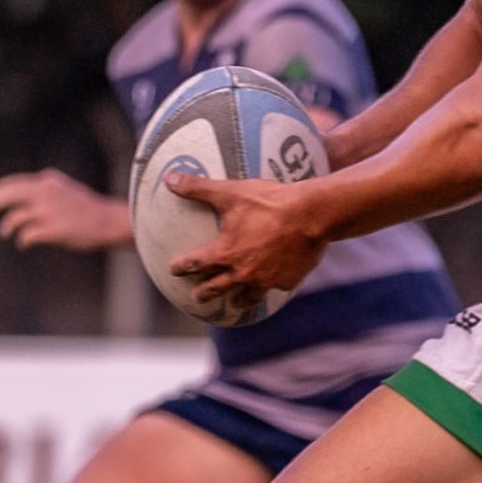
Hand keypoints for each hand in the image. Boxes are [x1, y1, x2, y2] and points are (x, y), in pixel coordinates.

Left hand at [0, 171, 130, 250]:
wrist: (109, 221)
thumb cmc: (87, 208)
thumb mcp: (65, 189)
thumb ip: (45, 187)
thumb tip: (24, 190)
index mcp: (48, 182)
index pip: (13, 183)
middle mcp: (45, 194)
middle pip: (8, 195)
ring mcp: (48, 212)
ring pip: (15, 218)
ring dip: (7, 226)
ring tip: (6, 232)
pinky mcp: (53, 230)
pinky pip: (27, 235)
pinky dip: (22, 240)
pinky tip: (23, 243)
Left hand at [165, 174, 326, 302]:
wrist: (311, 215)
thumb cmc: (269, 202)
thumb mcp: (231, 192)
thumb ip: (199, 188)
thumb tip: (170, 179)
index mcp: (224, 253)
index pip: (195, 263)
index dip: (181, 267)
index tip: (174, 270)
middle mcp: (241, 272)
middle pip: (215, 288)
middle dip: (203, 293)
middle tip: (197, 296)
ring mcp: (265, 280)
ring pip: (246, 298)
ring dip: (237, 301)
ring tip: (235, 303)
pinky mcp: (286, 282)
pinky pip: (275, 288)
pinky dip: (270, 288)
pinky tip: (272, 285)